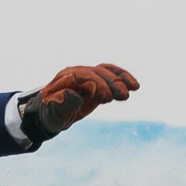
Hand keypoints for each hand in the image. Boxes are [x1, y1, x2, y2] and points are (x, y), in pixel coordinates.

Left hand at [20, 63, 139, 143]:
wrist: (51, 114)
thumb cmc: (51, 114)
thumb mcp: (54, 114)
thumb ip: (63, 104)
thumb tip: (74, 94)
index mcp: (65, 79)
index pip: (84, 76)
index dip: (98, 85)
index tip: (108, 98)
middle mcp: (76, 73)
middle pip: (97, 72)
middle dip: (112, 83)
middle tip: (124, 96)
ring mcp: (87, 75)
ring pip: (106, 71)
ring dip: (121, 78)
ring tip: (134, 88)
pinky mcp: (96, 81)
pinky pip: (111, 75)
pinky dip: (123, 78)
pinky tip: (134, 86)